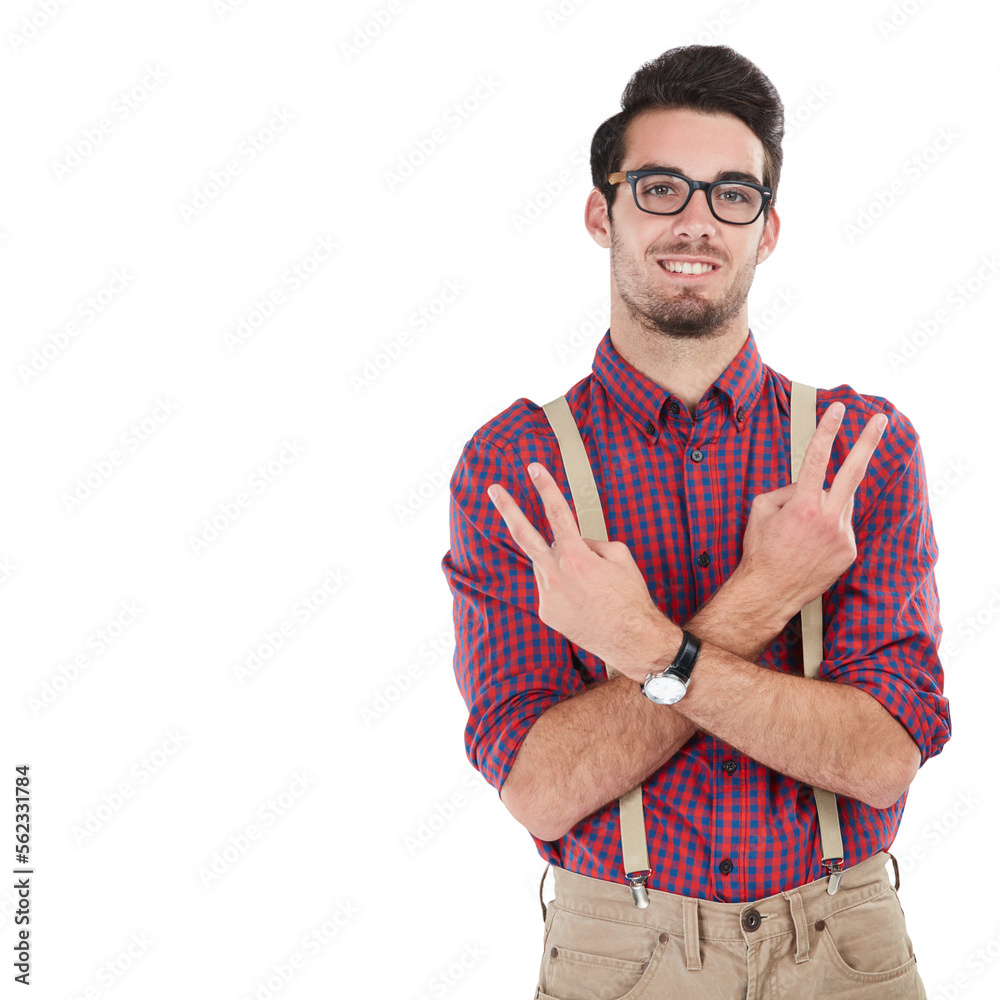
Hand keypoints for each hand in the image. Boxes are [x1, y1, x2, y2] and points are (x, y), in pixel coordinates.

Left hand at [487, 462, 669, 678]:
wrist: (632, 640)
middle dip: (508, 509)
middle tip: (494, 490)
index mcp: (576, 556)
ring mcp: (547, 595)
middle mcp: (555, 574)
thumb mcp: (621, 557)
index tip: (533, 469)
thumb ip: (592, 542)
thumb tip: (575, 541)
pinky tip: (583, 600)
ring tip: (587, 583)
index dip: (545, 487)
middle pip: (524, 534)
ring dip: (560, 564)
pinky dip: (563, 586)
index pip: (557, 513)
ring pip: (545, 565)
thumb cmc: (631, 598)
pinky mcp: (545, 611)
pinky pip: (549, 587)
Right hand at [733, 401, 887, 619]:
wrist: (769, 592)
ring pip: (841, 502)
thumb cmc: (760, 551)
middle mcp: (827, 518)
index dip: (827, 430)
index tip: (838, 410)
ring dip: (826, 504)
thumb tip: (802, 484)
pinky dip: (828, 528)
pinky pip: (841, 526)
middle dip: (867, 442)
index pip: (816, 458)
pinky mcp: (849, 551)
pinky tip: (810, 544)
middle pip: (853, 471)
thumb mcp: (760, 511)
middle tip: (880, 420)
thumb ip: (784, 490)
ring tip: (802, 527)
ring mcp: (842, 535)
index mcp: (803, 505)